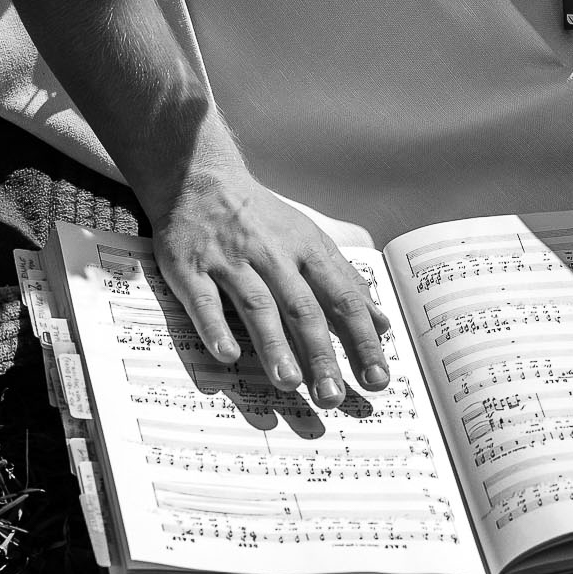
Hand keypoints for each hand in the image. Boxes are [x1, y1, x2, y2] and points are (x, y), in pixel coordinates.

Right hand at [151, 157, 392, 404]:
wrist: (198, 176)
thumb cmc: (261, 216)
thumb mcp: (309, 239)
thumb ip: (345, 282)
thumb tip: (382, 324)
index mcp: (307, 250)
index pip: (343, 300)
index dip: (362, 340)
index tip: (377, 379)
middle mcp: (272, 255)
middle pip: (303, 309)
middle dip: (321, 355)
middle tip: (332, 397)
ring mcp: (230, 261)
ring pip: (258, 305)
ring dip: (274, 345)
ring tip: (289, 383)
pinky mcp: (190, 267)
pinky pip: (203, 300)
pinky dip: (215, 327)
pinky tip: (227, 356)